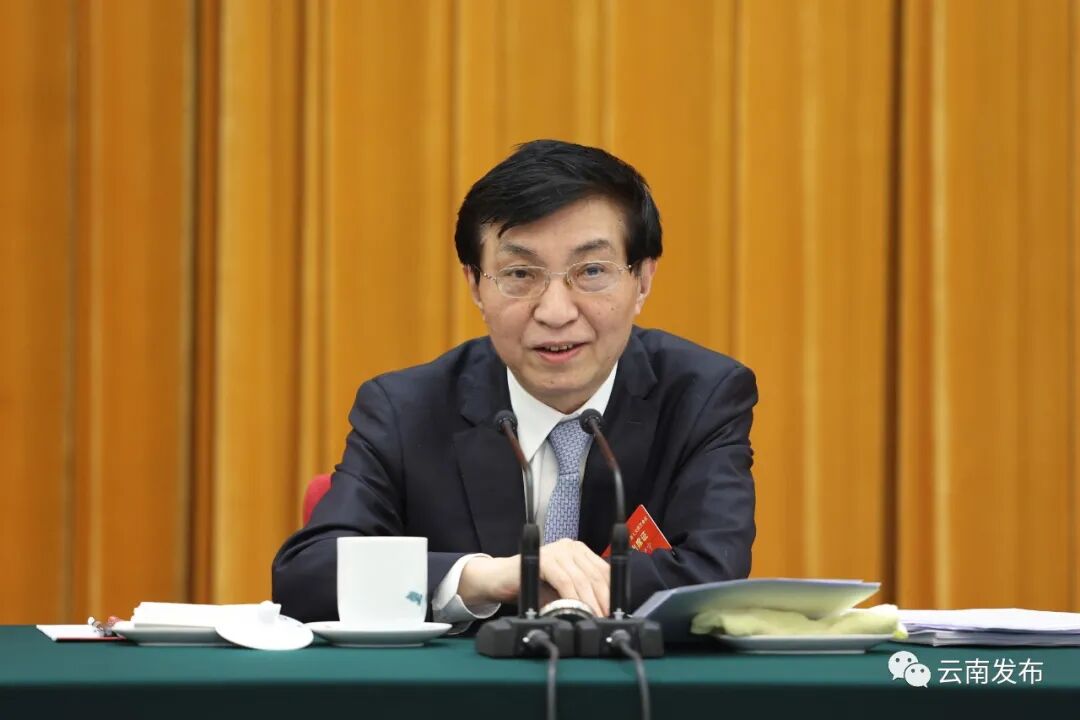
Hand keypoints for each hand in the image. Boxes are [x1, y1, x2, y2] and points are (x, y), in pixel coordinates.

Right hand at [457, 540, 610, 615]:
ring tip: (592, 618)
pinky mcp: (543, 558)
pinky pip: (564, 580)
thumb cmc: (530, 585)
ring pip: (581, 578)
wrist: (499, 579)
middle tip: (604, 619)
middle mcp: (570, 547)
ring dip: (589, 602)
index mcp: (578, 552)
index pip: (604, 571)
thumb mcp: (560, 592)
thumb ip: (577, 597)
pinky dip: (572, 597)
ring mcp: (556, 550)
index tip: (613, 612)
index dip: (611, 593)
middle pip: (595, 575)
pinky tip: (576, 609)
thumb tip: (598, 614)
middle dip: (603, 600)